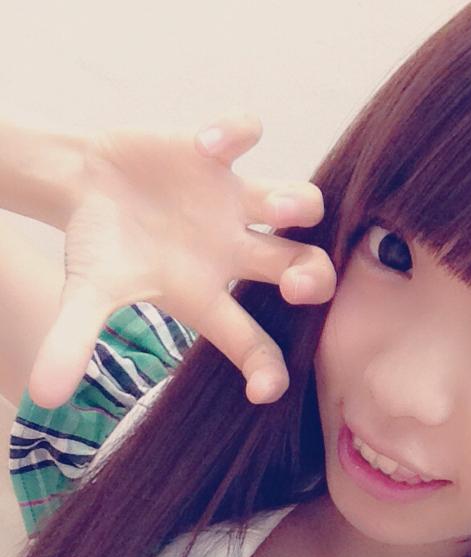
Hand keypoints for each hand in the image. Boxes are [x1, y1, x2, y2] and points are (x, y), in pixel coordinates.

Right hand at [27, 113, 336, 408]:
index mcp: (210, 297)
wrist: (87, 187)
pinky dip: (235, 134)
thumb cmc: (100, 250)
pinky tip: (206, 144)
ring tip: (277, 208)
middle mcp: (236, 254)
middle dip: (312, 279)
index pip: (254, 342)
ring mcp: (233, 203)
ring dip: (298, 207)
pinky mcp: (219, 153)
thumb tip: (44, 395)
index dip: (267, 368)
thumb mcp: (84, 295)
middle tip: (295, 285)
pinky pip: (248, 135)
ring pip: (300, 204)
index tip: (265, 389)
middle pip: (304, 271)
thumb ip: (71, 341)